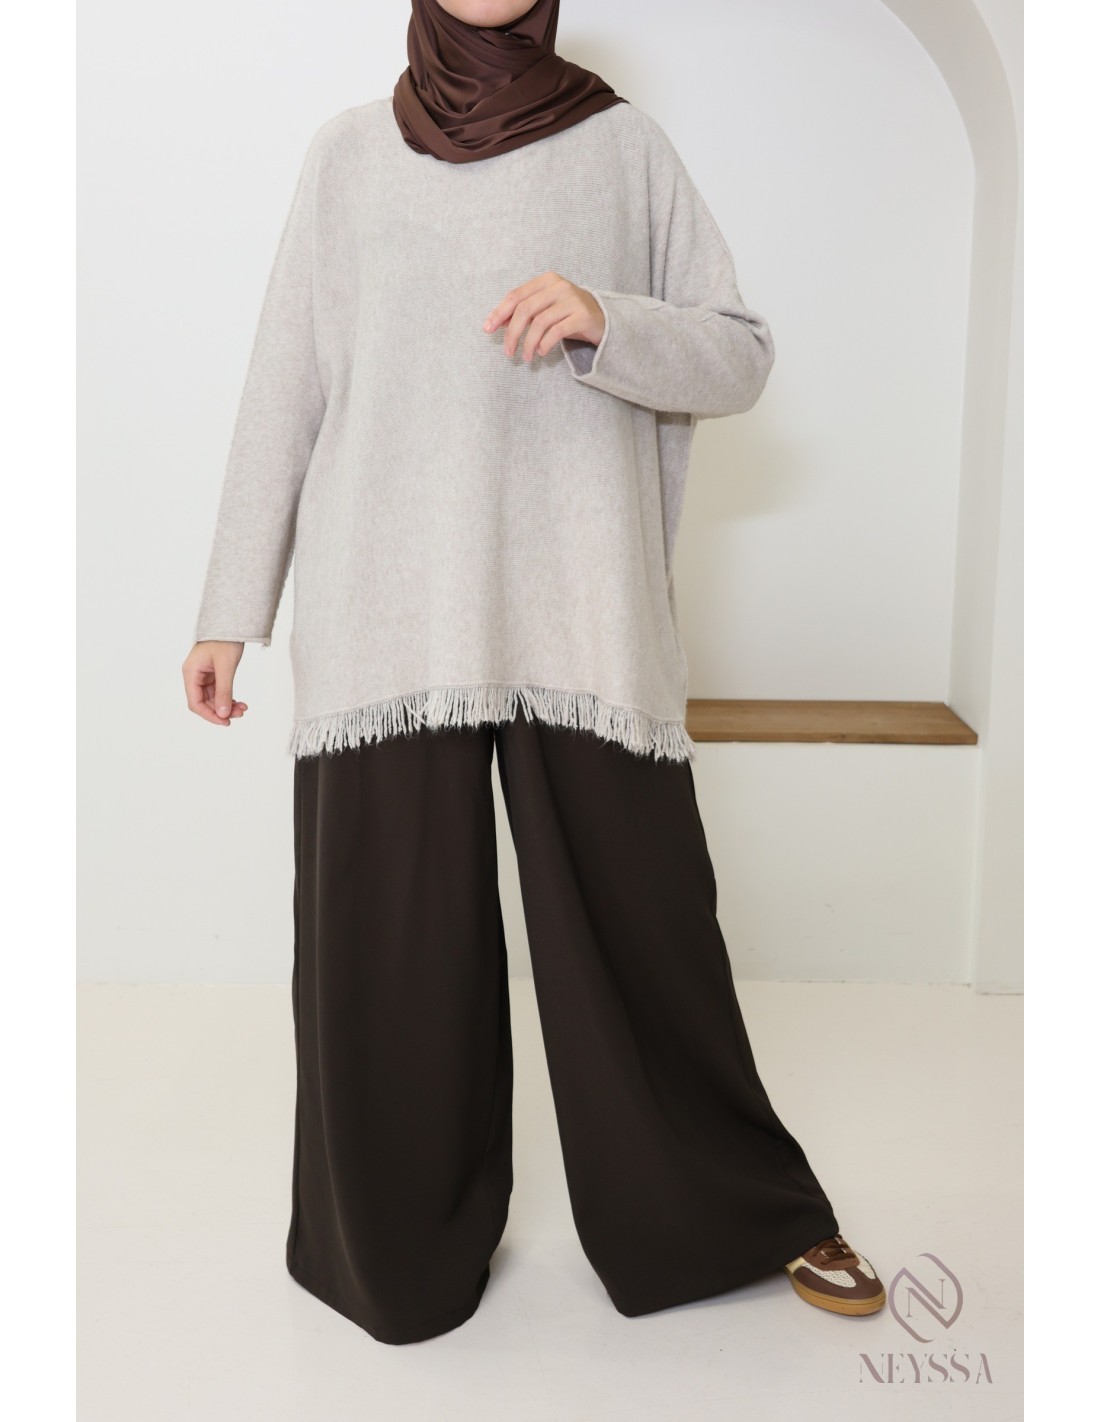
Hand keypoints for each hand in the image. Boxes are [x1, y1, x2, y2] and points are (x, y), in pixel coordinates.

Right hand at [183, 641, 248, 728]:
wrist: (231, 623)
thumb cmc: (225, 640)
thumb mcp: (226, 667)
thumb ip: (224, 691)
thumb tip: (223, 713)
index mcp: (191, 673)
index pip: (195, 702)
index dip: (209, 715)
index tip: (225, 721)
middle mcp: (194, 675)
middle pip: (204, 702)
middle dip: (221, 710)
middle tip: (240, 714)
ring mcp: (203, 675)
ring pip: (213, 698)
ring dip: (227, 705)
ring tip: (243, 709)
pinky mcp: (213, 674)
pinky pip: (219, 691)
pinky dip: (228, 698)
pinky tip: (240, 703)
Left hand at [483, 271, 604, 361]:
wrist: (603, 319)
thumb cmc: (569, 315)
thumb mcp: (545, 309)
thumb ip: (524, 312)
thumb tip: (498, 322)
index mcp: (546, 280)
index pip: (516, 296)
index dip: (499, 313)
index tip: (487, 329)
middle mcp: (559, 286)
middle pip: (525, 309)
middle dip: (512, 333)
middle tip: (507, 351)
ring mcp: (572, 300)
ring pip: (540, 322)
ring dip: (528, 343)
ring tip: (526, 357)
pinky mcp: (582, 316)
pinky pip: (556, 331)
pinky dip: (545, 344)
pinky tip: (541, 352)